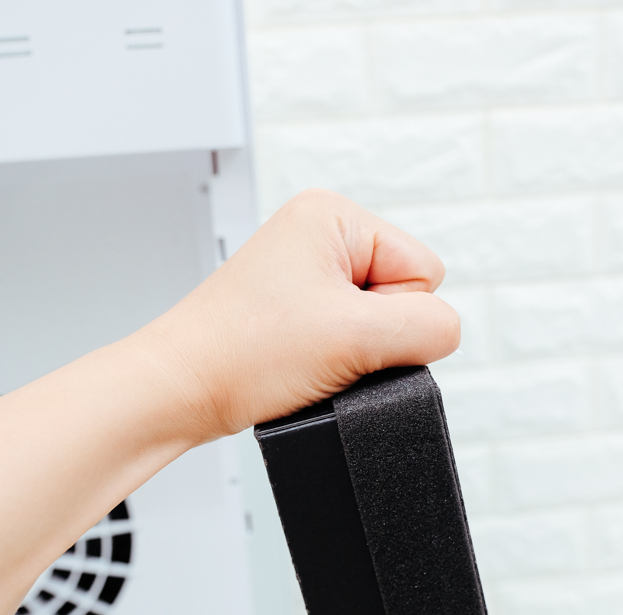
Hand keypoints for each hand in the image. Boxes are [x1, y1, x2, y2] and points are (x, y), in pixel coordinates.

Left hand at [144, 189, 460, 440]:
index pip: (424, 269)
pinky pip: (349, 338)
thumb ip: (428, 328)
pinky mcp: (294, 310)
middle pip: (404, 294)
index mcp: (333, 214)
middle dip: (374, 333)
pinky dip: (335, 361)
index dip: (395, 315)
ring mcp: (304, 273)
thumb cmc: (244, 353)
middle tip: (317, 346)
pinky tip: (299, 368)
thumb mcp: (357, 337)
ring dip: (354, 352)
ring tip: (304, 359)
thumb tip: (444, 332)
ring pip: (378, 322)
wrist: (178, 392)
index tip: (336, 329)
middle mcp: (318, 234)